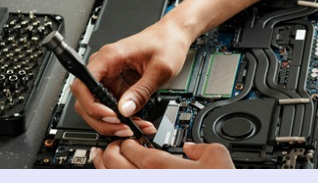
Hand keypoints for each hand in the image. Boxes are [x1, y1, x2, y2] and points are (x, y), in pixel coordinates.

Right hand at [68, 20, 193, 137]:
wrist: (174, 36)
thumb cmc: (167, 43)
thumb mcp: (160, 69)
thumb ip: (142, 90)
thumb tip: (125, 110)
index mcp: (110, 56)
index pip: (83, 83)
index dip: (91, 103)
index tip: (110, 114)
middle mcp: (105, 66)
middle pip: (86, 100)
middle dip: (102, 119)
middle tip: (122, 127)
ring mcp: (109, 77)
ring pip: (96, 107)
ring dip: (111, 122)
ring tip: (132, 127)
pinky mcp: (116, 85)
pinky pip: (110, 107)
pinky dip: (120, 118)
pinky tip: (135, 122)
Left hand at [90, 140, 234, 168]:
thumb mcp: (218, 156)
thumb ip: (201, 145)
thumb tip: (192, 146)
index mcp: (161, 167)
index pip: (130, 148)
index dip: (126, 140)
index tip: (129, 138)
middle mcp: (146, 181)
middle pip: (113, 162)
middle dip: (112, 149)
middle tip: (116, 144)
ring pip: (110, 177)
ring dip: (102, 165)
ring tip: (100, 157)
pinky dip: (109, 177)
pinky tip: (109, 174)